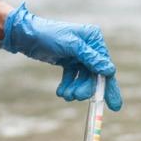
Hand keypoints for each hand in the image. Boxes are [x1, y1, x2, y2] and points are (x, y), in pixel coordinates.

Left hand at [0, 3, 123, 110]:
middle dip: (86, 88)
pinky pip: (73, 78)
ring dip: (75, 89)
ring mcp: (79, 55)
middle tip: (77, 97)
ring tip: (65, 95)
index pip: (105, 66)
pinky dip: (68, 86)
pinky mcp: (69, 61)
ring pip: (83, 79)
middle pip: (95, 75)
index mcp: (94, 39)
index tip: (114, 105)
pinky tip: (61, 92)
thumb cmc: (49, 35)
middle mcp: (89, 47)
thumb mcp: (71, 46)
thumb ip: (91, 58)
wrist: (26, 35)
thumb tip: (110, 70)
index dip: (109, 86)